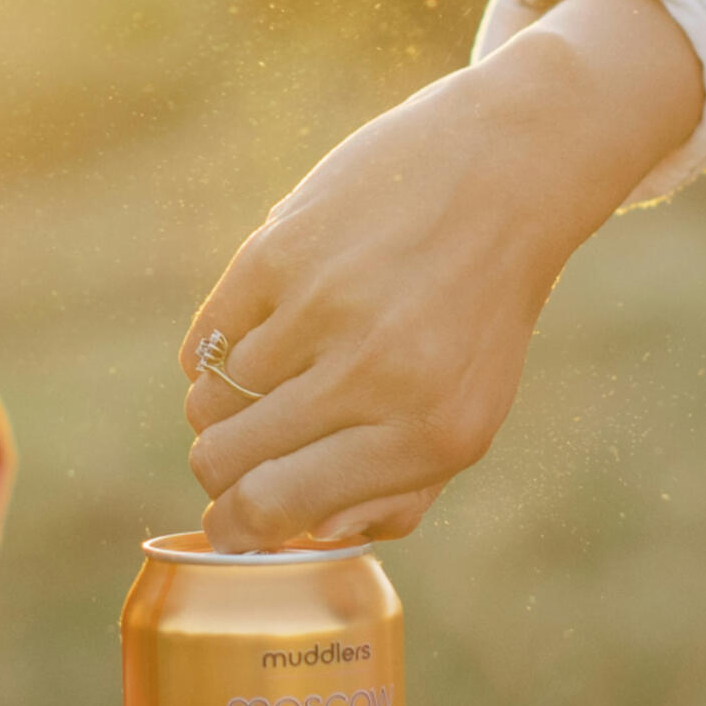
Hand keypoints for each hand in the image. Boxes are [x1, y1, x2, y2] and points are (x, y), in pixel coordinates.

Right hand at [181, 0, 703, 548]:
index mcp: (429, 435)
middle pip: (228, 461)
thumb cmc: (476, 312)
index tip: (224, 525)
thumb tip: (300, 534)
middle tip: (230, 457)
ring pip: (208, 403)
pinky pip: (204, 342)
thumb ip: (398, 492)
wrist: (501, 172)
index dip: (237, 527)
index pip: (280, 508)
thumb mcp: (471, 414)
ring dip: (221, 408)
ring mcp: (321, 311)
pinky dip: (215, 352)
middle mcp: (374, 377)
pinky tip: (256, 336)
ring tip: (264, 384)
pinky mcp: (279, 252)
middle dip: (218, 471)